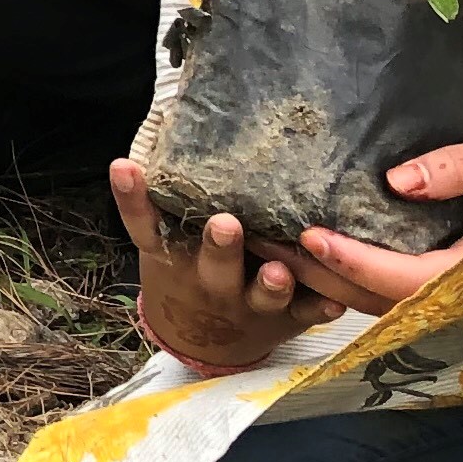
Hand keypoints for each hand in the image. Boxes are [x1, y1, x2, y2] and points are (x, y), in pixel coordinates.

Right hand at [111, 160, 329, 374]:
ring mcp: (250, 303)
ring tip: (278, 271)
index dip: (132, 197)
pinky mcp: (286, 318)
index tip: (126, 167)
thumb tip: (172, 120)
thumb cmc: (190, 271)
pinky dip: (320, 308)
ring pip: (261, 295)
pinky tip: (336, 299)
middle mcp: (211, 282)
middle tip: (226, 225)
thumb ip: (172, 199)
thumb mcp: (168, 243)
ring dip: (271, 284)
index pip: (146, 226)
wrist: (206, 342)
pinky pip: (306, 315)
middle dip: (221, 247)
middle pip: (213, 266)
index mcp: (175, 259)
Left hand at [284, 130, 462, 310]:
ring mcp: (451, 297)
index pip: (401, 278)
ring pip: (376, 302)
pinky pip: (388, 293)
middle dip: (319, 275)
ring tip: (274, 248)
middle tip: (266, 244)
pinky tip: (314, 254)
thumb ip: (459, 168)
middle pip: (375, 299)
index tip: (310, 236)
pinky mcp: (444, 287)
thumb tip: (396, 180)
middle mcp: (459, 295)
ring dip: (325, 279)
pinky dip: (347, 278)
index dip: (352, 261)